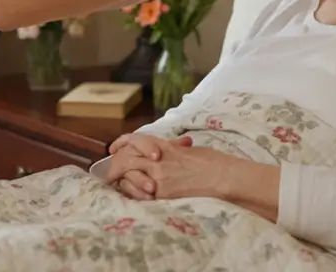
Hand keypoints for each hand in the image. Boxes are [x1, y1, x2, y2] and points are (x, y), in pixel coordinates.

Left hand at [107, 139, 244, 200]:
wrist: (224, 179)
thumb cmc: (213, 163)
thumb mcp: (189, 151)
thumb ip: (171, 150)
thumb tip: (162, 151)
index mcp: (165, 146)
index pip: (134, 140)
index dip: (121, 143)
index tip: (114, 148)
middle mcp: (158, 161)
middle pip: (125, 159)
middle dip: (115, 166)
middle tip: (111, 173)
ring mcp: (159, 179)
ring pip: (128, 177)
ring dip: (122, 181)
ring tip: (119, 185)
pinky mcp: (163, 196)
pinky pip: (138, 195)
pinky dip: (132, 194)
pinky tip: (133, 195)